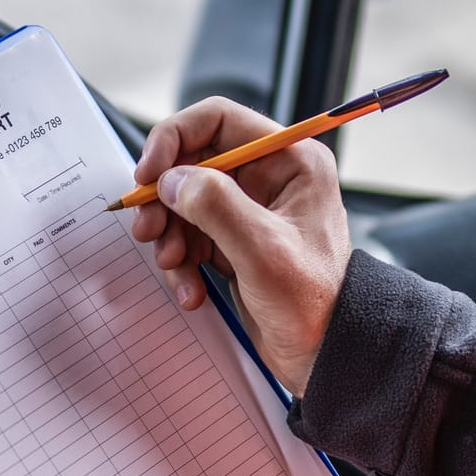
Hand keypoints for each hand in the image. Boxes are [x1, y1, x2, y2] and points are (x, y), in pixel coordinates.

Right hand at [130, 97, 350, 393]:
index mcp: (289, 161)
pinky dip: (181, 263)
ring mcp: (249, 211)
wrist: (327, 355)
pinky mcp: (234, 242)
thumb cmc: (314, 303)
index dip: (173, 140)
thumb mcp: (263, 250)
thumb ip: (216, 206)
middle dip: (165, 199)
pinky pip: (190, 238)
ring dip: (170, 236)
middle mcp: (268, 178)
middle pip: (192, 163)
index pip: (217, 120)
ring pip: (184, 203)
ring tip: (174, 267)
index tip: (147, 176)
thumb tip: (172, 180)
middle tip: (149, 231)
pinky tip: (191, 291)